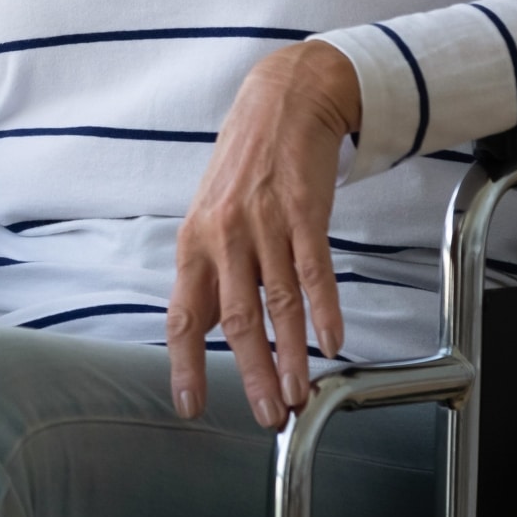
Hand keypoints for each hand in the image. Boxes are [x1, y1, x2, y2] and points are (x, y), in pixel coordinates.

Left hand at [169, 41, 361, 430]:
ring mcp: (265, 223)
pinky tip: (332, 342)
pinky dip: (325, 310)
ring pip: (279, 303)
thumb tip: (207, 326)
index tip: (191, 404)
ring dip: (292, 354)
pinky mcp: (304, 212)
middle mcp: (224, 236)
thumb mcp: (211, 216)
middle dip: (252, 373)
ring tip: (300, 392)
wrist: (282, 103)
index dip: (185, 363)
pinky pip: (315, 271)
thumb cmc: (244, 165)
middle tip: (268, 414)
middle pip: (237, 319)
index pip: (184, 314)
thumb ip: (211, 272)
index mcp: (195, 242)